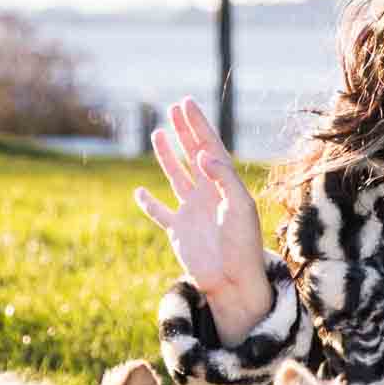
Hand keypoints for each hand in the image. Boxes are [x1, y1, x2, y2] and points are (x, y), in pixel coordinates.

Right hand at [133, 99, 272, 342]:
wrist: (233, 280)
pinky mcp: (177, 230)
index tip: (187, 104)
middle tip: (174, 107)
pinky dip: (148, 203)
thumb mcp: (240, 206)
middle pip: (194, 155)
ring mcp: (191, 211)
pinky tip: (139, 191)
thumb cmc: (243, 244)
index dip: (199, 125)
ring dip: (168, 156)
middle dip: (185, 131)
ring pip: (176, 176)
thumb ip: (224, 178)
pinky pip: (159, 213)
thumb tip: (203, 154)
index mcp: (225, 186)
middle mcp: (208, 194)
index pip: (210, 147)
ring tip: (158, 134)